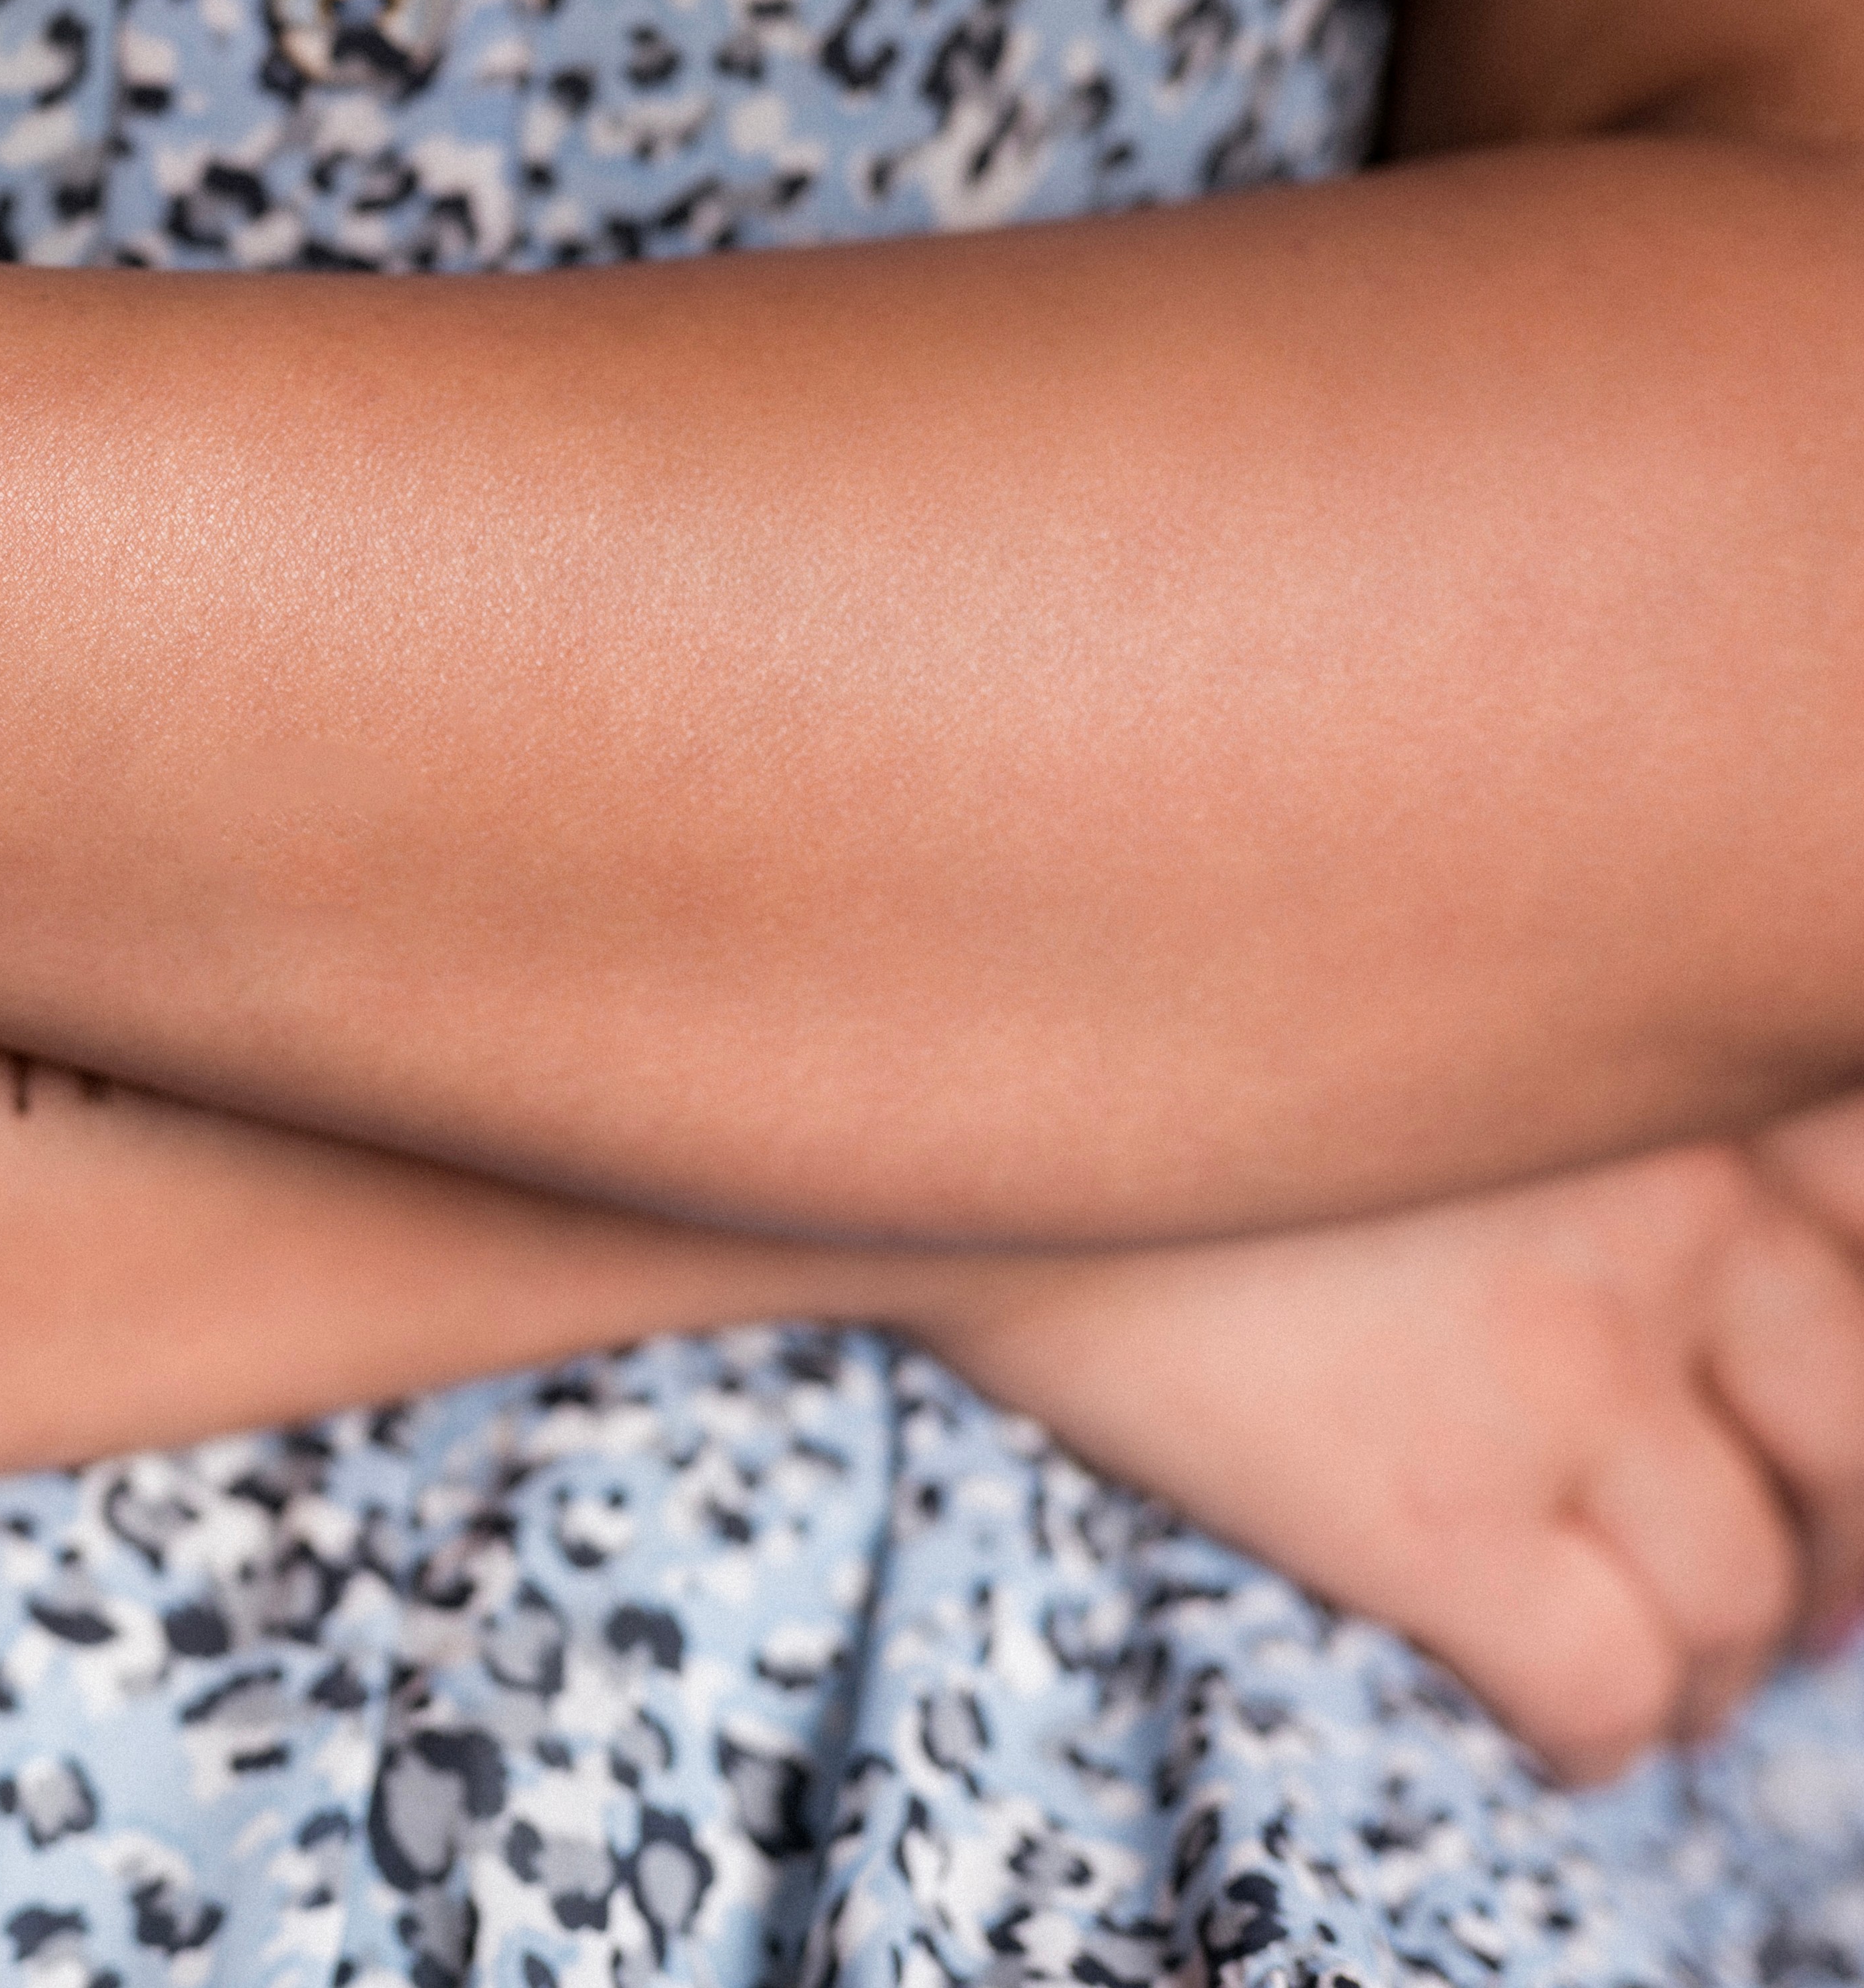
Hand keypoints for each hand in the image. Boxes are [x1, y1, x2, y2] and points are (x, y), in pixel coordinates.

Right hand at [910, 1095, 1863, 1783]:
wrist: (945, 1098)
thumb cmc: (1140, 1014)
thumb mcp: (1393, 980)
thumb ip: (1536, 1056)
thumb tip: (1634, 1184)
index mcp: (1652, 1078)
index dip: (1861, 1351)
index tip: (1810, 1412)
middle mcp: (1662, 1215)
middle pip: (1854, 1434)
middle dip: (1839, 1537)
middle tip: (1794, 1587)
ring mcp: (1560, 1375)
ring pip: (1742, 1591)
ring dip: (1724, 1661)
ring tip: (1674, 1680)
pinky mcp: (1436, 1517)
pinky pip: (1607, 1686)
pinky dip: (1615, 1736)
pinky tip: (1570, 1737)